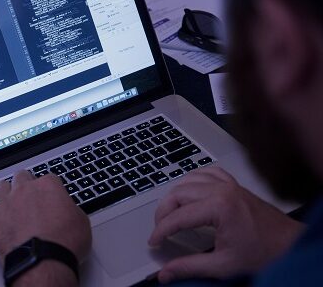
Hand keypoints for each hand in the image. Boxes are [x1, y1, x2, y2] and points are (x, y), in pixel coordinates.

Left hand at [0, 171, 90, 284]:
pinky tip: (1, 218)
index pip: (49, 178)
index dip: (52, 189)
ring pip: (2, 187)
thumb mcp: (81, 221)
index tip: (53, 196)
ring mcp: (7, 204)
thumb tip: (67, 211)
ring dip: (8, 192)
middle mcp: (25, 190)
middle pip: (22, 176)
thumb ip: (69, 208)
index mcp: (48, 186)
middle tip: (32, 196)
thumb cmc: (63, 243)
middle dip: (27, 184)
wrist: (43, 263)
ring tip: (13, 201)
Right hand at [149, 167, 303, 283]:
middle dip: (164, 212)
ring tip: (170, 213)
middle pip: (178, 193)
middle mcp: (221, 190)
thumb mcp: (223, 265)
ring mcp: (228, 184)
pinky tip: (190, 191)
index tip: (154, 241)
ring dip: (175, 195)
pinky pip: (206, 172)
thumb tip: (166, 272)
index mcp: (219, 207)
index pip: (178, 216)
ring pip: (188, 180)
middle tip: (160, 229)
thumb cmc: (263, 252)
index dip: (161, 230)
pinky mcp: (233, 184)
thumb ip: (190, 267)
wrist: (289, 244)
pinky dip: (193, 180)